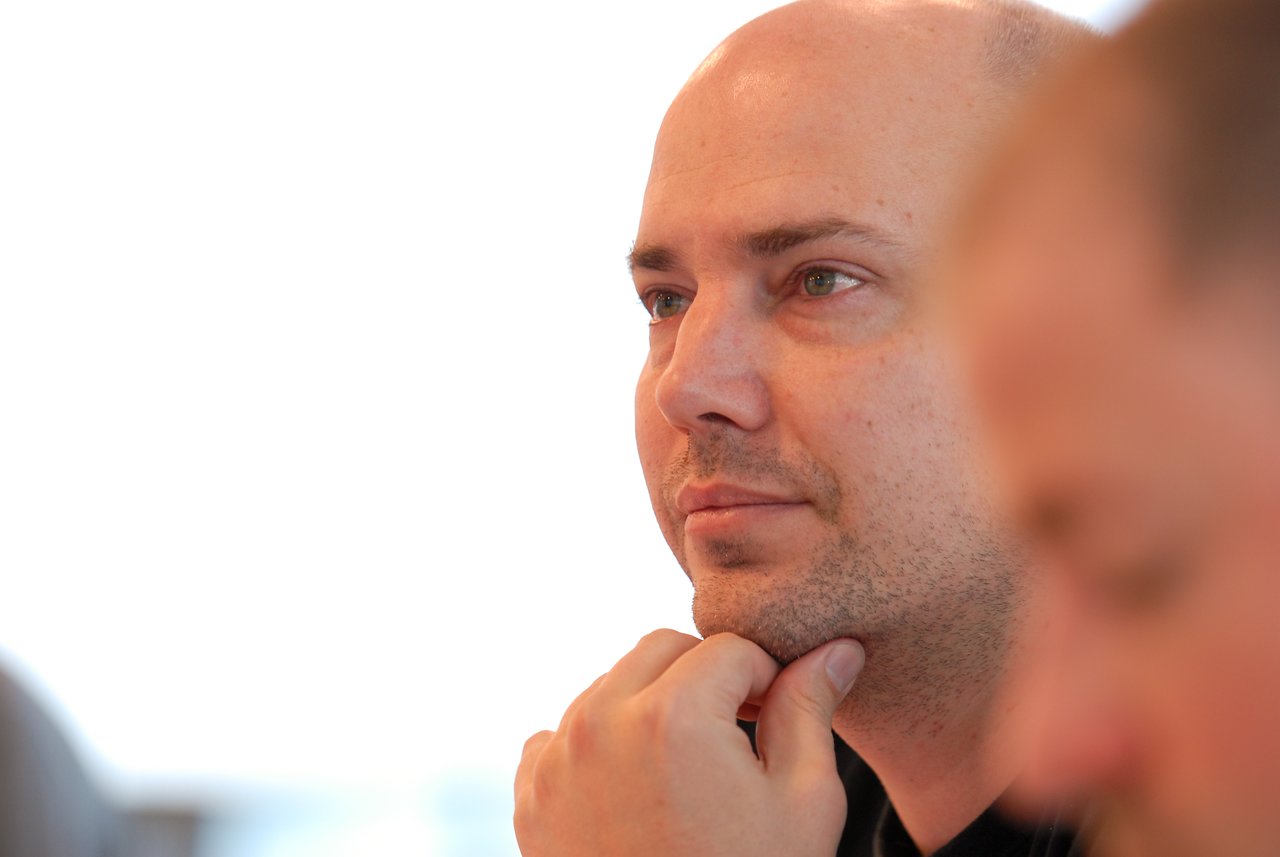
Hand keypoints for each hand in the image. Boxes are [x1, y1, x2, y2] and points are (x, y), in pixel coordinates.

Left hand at [513, 630, 864, 856]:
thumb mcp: (802, 802)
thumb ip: (809, 710)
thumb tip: (836, 651)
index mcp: (673, 716)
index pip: (730, 648)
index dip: (764, 678)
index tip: (773, 720)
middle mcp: (602, 722)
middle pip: (662, 649)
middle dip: (703, 678)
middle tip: (735, 735)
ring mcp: (558, 759)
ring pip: (611, 685)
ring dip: (650, 705)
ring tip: (687, 769)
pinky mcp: (531, 794)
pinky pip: (563, 733)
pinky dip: (599, 746)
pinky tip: (635, 790)